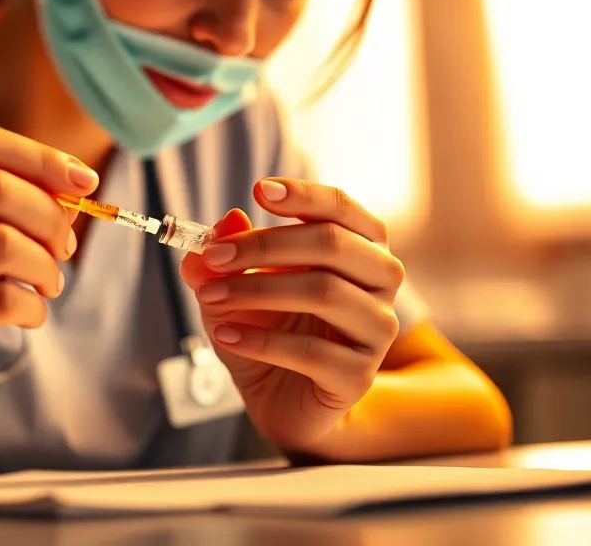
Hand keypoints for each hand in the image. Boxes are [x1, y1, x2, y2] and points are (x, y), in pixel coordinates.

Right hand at [0, 125, 98, 402]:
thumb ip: (14, 197)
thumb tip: (78, 182)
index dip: (42, 158)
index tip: (85, 182)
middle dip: (50, 217)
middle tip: (65, 246)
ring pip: (3, 244)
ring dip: (46, 266)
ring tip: (50, 282)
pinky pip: (2, 299)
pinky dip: (34, 305)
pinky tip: (31, 312)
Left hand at [179, 179, 403, 453]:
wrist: (279, 400)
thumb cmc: (267, 330)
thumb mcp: (231, 288)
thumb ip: (221, 258)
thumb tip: (221, 223)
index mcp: (357, 248)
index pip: (341, 209)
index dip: (303, 195)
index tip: (258, 190)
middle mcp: (378, 283)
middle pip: (333, 244)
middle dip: (265, 244)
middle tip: (214, 256)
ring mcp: (377, 330)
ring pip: (324, 291)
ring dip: (257, 290)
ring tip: (211, 297)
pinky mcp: (359, 375)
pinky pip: (311, 350)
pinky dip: (261, 340)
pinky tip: (227, 337)